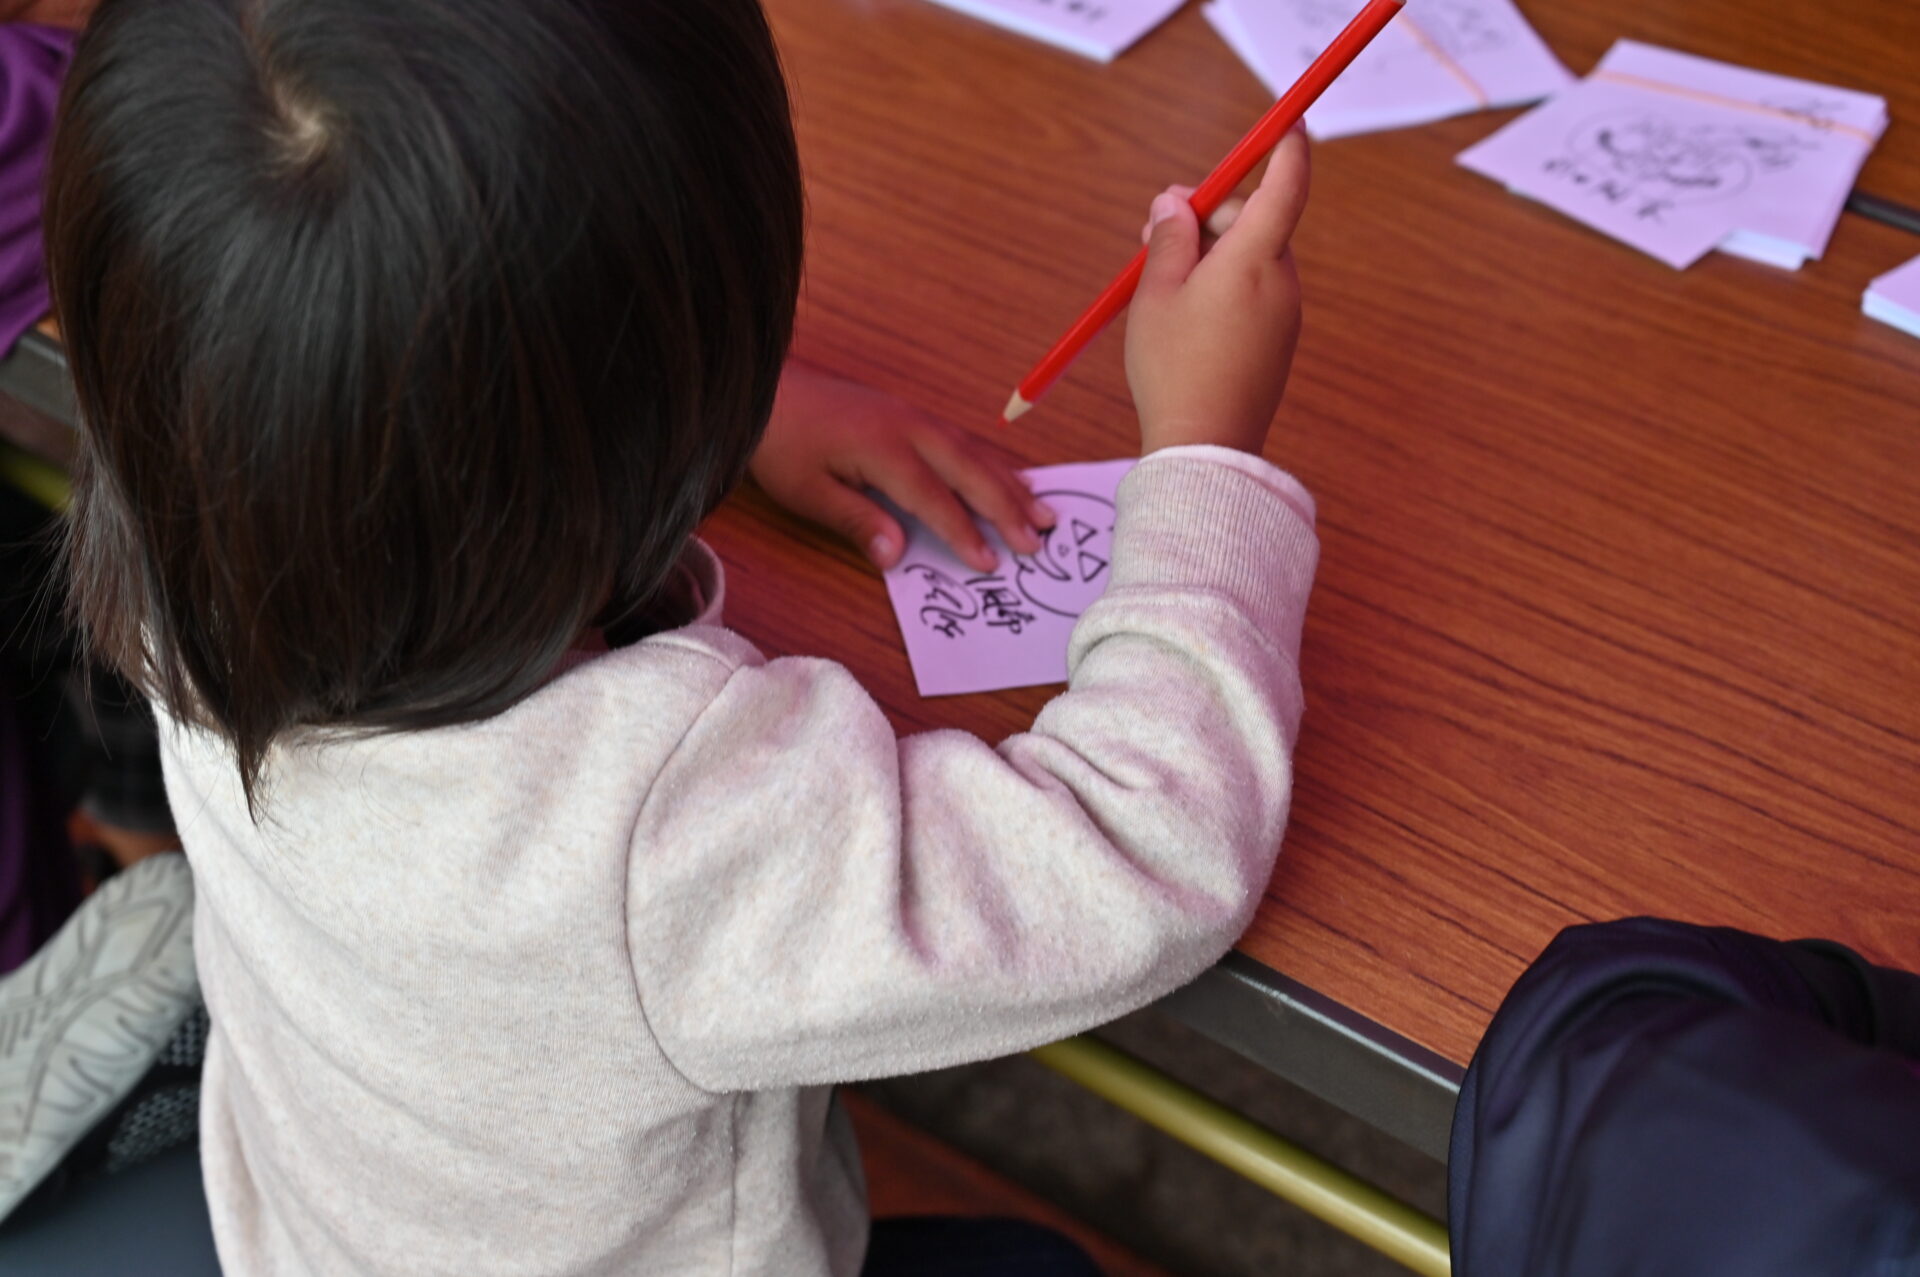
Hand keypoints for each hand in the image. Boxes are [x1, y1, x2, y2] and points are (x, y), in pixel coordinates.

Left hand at [750, 363, 1055, 572]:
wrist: (767, 386)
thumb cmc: (781, 442)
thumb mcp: (806, 490)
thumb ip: (854, 520)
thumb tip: (896, 555)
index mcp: (883, 449)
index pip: (935, 498)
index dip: (964, 533)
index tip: (990, 563)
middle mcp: (909, 428)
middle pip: (971, 470)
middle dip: (1007, 507)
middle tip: (1039, 539)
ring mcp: (913, 416)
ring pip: (975, 451)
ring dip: (1011, 482)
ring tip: (1045, 511)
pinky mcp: (910, 413)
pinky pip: (965, 437)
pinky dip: (994, 459)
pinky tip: (1011, 474)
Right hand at [1124, 127, 1310, 457]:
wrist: (1204, 449)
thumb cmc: (1174, 368)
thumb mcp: (1155, 294)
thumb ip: (1168, 238)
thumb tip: (1175, 203)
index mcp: (1254, 259)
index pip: (1285, 186)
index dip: (1288, 148)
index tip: (1289, 122)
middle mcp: (1281, 281)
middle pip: (1256, 220)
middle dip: (1210, 213)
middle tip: (1157, 227)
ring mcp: (1284, 314)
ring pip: (1251, 257)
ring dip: (1212, 253)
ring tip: (1162, 282)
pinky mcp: (1278, 341)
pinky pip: (1253, 292)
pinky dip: (1223, 285)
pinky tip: (1185, 314)